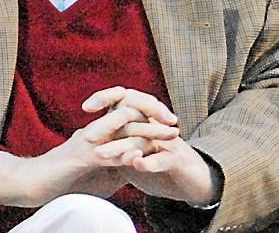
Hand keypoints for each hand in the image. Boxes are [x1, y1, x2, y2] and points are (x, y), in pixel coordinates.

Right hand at [0, 91, 180, 206]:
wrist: (33, 183)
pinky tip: (142, 157)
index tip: (170, 121)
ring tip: (170, 135)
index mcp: (99, 131)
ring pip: (123, 127)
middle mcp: (95, 130)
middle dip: (154, 114)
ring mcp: (88, 141)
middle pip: (128, 111)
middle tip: (175, 121)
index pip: (127, 112)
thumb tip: (137, 164)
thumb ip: (116, 164)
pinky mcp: (81, 158)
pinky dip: (127, 154)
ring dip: (149, 130)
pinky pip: (108, 152)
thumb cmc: (63, 179)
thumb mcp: (96, 171)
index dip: (149, 113)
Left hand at [84, 87, 217, 205]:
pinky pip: (163, 158)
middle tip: (87, 137)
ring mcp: (167, 141)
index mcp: (144, 119)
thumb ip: (114, 143)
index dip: (105, 98)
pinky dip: (149, 162)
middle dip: (106, 125)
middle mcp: (155, 124)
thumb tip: (85, 138)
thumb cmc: (159, 164)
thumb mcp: (134, 152)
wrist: (193, 181)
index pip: (124, 98)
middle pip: (130, 115)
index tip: (85, 107)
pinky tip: (135, 163)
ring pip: (142, 138)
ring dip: (120, 147)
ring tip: (99, 155)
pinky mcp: (178, 160)